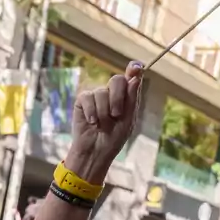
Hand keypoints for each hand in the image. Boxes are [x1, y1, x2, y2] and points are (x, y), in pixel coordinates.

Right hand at [66, 62, 143, 184]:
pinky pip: (88, 98)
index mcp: (126, 97)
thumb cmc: (114, 138)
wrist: (96, 151)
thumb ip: (132, 99)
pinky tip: (92, 122)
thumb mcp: (128, 120)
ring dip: (104, 112)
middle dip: (117, 98)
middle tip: (116, 114)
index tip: (137, 67)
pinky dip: (92, 112)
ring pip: (102, 93)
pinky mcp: (83, 101)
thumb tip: (135, 78)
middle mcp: (111, 93)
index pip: (131, 78)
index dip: (134, 70)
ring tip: (102, 125)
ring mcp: (97, 96)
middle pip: (117, 80)